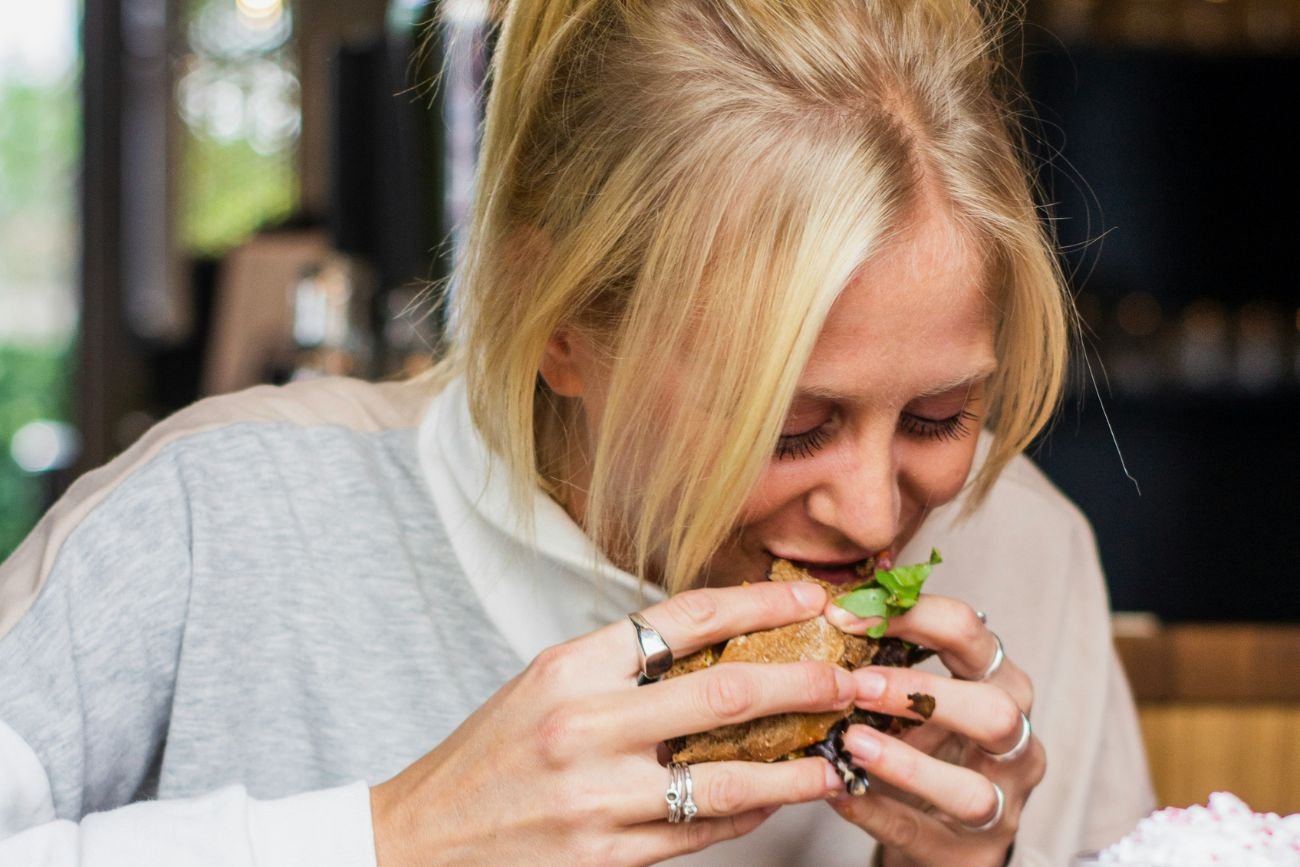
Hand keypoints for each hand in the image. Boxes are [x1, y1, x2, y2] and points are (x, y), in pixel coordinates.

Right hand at [370, 580, 857, 866]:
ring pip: (729, 777)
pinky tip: (775, 799)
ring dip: (796, 765)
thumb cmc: (485, 759)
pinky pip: (701, 832)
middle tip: (850, 676)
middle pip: (726, 692)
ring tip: (835, 755)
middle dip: (805, 681)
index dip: (759, 602)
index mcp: (570, 667)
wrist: (420, 842)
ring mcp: (598, 797)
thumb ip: (620, 667)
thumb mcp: (542, 687)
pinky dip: (748, 814)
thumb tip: (713, 646)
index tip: (809, 596)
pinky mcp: (607, 858)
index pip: (685, 617)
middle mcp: (585, 726)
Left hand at [824, 596, 1045, 866]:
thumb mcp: (919, 694)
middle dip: (924, 694)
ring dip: (905, 764)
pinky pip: (922, 833)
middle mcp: (1014, 741)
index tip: (845, 616)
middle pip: (995, 711)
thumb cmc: (929, 744)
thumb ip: (888, 656)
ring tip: (851, 743)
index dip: (910, 616)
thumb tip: (830, 605)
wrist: (947, 829)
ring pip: (971, 789)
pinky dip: (876, 811)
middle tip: (857, 686)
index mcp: (999, 682)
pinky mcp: (970, 853)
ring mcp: (1000, 802)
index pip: (970, 633)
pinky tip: (839, 792)